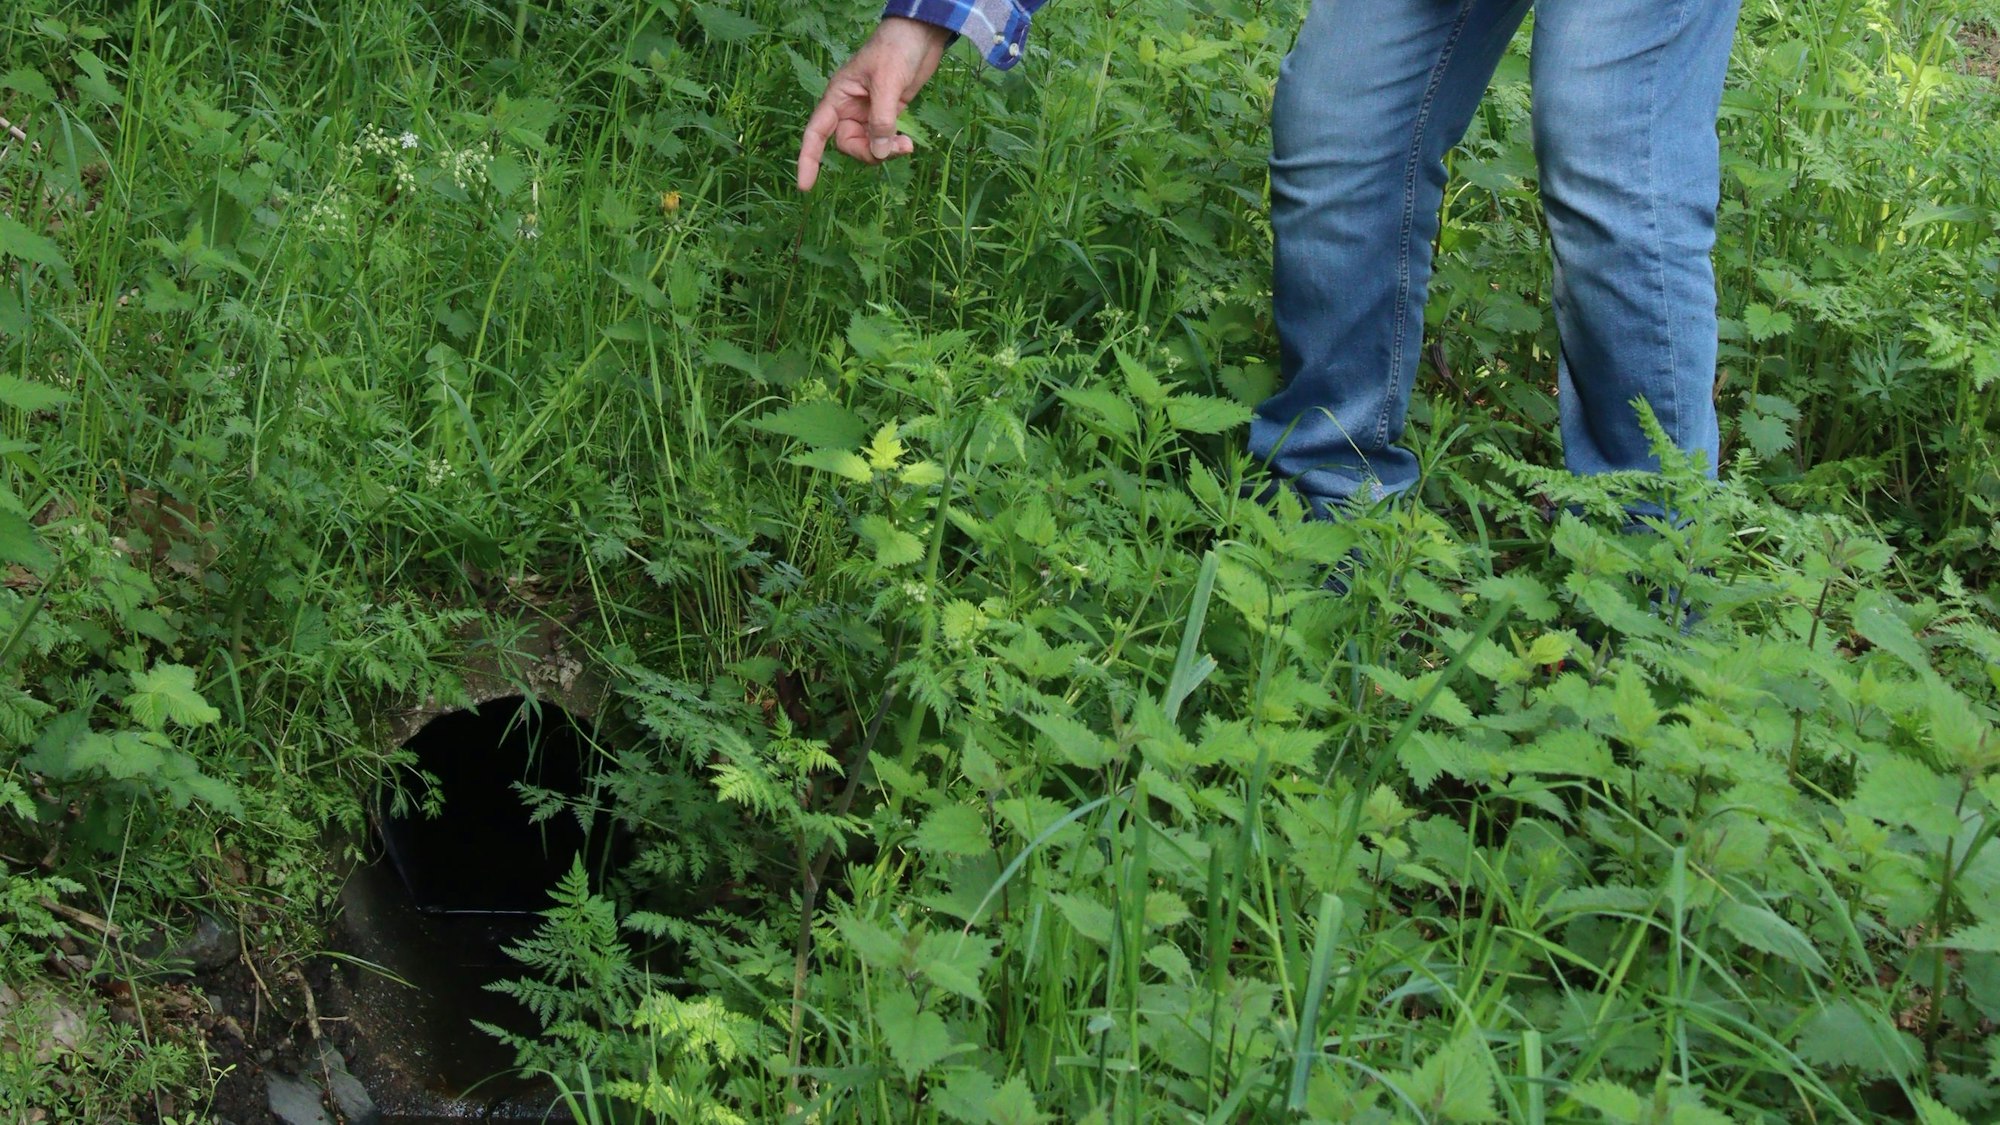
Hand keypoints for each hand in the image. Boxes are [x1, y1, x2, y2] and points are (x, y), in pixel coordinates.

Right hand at [796, 17, 952, 191]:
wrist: (920, 35)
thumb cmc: (896, 49)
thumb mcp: (887, 82)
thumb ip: (881, 119)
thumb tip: (879, 153)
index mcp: (838, 97)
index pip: (816, 133)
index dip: (808, 159)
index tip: (805, 186)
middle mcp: (849, 108)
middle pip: (848, 145)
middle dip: (869, 153)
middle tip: (896, 148)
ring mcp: (869, 113)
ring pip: (868, 146)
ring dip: (886, 151)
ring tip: (907, 145)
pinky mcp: (888, 115)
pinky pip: (884, 140)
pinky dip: (894, 146)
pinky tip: (908, 142)